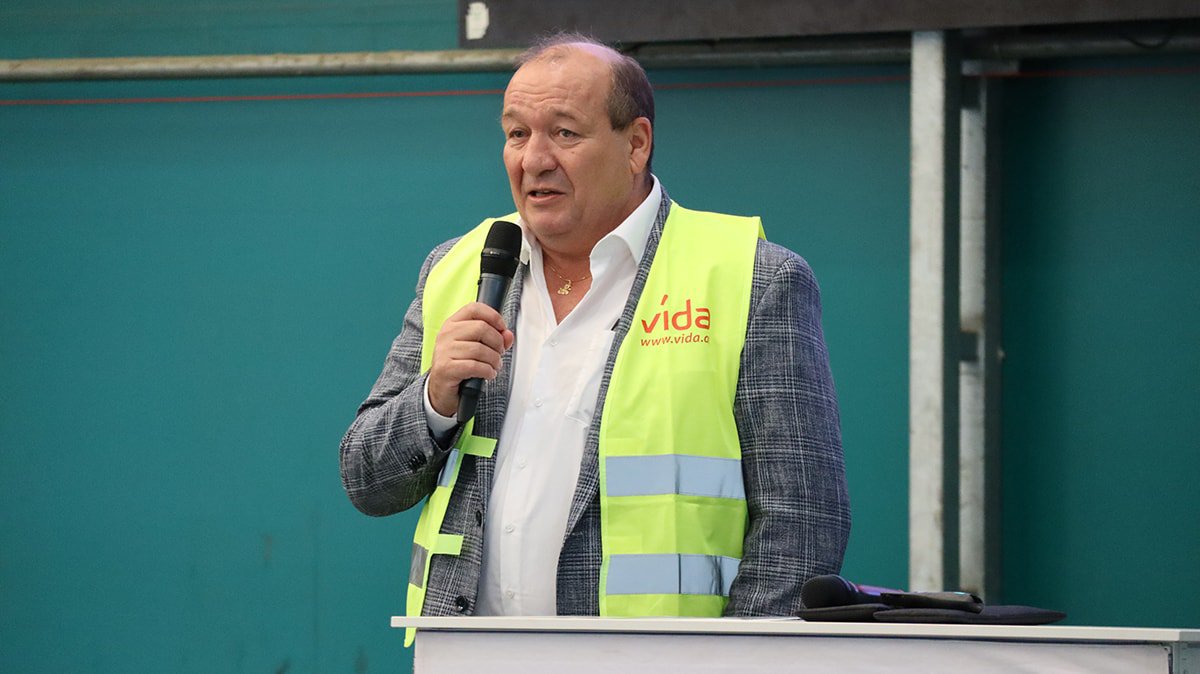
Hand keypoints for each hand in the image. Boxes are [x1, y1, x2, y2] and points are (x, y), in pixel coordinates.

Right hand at [427, 302, 514, 417]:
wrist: (440, 390)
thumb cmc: (458, 366)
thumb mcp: (476, 349)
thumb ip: (495, 339)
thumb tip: (508, 335)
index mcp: (452, 324)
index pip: (474, 308)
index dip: (493, 316)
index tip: (502, 328)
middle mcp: (446, 334)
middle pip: (481, 328)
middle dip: (497, 342)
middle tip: (499, 353)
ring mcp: (444, 351)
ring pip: (480, 349)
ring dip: (494, 360)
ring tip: (494, 366)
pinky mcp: (446, 368)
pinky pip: (474, 366)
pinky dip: (487, 371)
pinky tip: (488, 374)